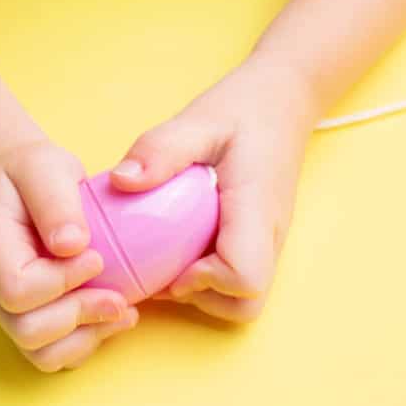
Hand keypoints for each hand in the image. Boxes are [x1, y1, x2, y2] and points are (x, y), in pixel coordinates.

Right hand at [0, 140, 138, 371]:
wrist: (27, 182)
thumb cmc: (34, 172)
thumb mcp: (44, 167)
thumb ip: (56, 202)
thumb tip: (73, 245)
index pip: (16, 290)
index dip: (61, 282)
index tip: (96, 258)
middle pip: (28, 331)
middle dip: (80, 316)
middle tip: (119, 296)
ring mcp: (14, 310)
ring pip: (43, 354)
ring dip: (88, 338)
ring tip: (123, 312)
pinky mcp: (39, 319)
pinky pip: (59, 355)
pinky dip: (91, 343)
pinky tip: (117, 316)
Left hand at [110, 55, 317, 321]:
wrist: (284, 100)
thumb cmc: (243, 108)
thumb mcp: (197, 120)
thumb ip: (160, 149)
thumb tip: (121, 182)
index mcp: (255, 211)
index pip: (245, 278)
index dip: (205, 282)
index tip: (172, 259)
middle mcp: (268, 237)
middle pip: (245, 305)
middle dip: (201, 297)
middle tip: (166, 265)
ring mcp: (267, 243)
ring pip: (243, 300)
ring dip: (203, 291)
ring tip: (170, 255)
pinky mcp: (257, 242)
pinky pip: (237, 278)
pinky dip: (207, 276)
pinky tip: (179, 245)